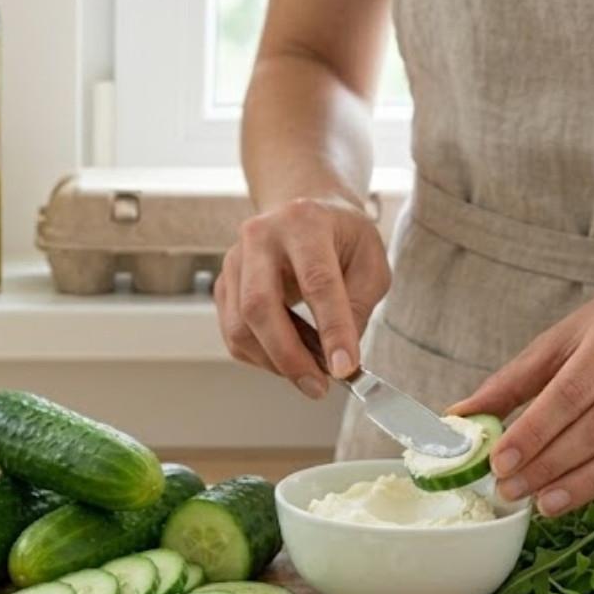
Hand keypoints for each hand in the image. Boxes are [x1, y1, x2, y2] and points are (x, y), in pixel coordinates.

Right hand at [215, 196, 391, 397]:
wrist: (303, 208)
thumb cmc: (339, 234)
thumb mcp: (370, 260)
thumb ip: (359, 305)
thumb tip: (339, 356)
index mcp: (304, 222)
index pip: (316, 282)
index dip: (331, 329)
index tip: (343, 367)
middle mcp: (261, 236)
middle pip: (260, 306)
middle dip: (289, 356)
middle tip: (318, 386)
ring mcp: (235, 260)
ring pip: (240, 326)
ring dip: (274, 361)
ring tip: (308, 374)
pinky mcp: (224, 284)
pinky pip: (234, 334)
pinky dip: (261, 356)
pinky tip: (287, 357)